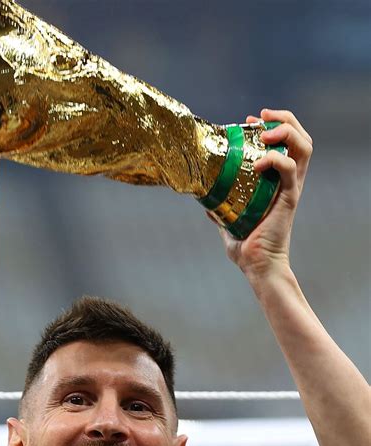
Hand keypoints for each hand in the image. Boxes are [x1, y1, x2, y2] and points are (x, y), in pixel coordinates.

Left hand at [210, 109, 312, 287]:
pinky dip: (275, 159)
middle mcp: (288, 181)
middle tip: (262, 118)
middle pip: (301, 138)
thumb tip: (203, 199)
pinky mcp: (289, 198)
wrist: (257, 266)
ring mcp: (291, 188)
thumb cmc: (247, 247)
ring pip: (304, 147)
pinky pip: (290, 169)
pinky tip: (258, 162)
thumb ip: (219, 208)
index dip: (272, 125)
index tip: (251, 120)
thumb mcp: (228, 221)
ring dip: (287, 131)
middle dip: (284, 120)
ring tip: (266, 133)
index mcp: (277, 181)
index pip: (286, 143)